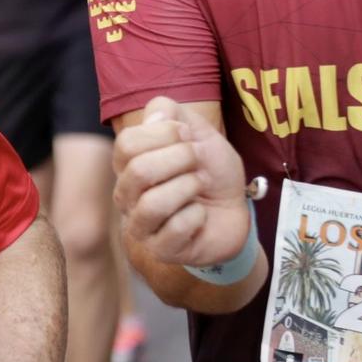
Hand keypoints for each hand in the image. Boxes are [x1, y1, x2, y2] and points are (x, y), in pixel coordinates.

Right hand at [114, 96, 252, 267]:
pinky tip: (201, 214)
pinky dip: (198, 215)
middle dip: (182, 159)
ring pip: (153, 203)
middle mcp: (126, 195)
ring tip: (200, 186)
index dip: (164, 133)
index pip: (127, 143)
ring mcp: (140, 225)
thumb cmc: (210, 171)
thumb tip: (154, 118)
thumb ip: (171, 112)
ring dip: (189, 187)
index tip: (188, 137)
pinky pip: (176, 228)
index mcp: (128, 164)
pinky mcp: (159, 249)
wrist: (235, 208)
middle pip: (138, 171)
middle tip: (199, 163)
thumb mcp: (197, 131)